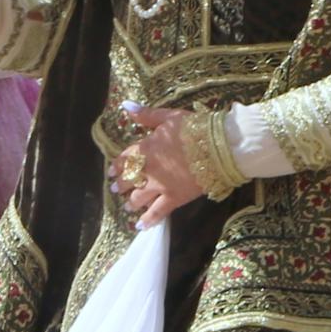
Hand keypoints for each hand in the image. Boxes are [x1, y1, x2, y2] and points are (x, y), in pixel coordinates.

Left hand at [113, 105, 205, 223]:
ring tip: (128, 206)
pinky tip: (140, 226)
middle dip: (121, 185)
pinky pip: (158, 213)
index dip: (117, 166)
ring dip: (131, 202)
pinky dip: (148, 220)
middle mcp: (148, 170)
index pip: (125, 159)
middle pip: (128, 180)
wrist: (218, 148)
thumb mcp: (169, 117)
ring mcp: (161, 186)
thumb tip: (125, 106)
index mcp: (145, 148)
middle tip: (116, 188)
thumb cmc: (194, 128)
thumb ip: (146, 115)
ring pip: (139, 198)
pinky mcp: (175, 199)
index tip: (112, 171)